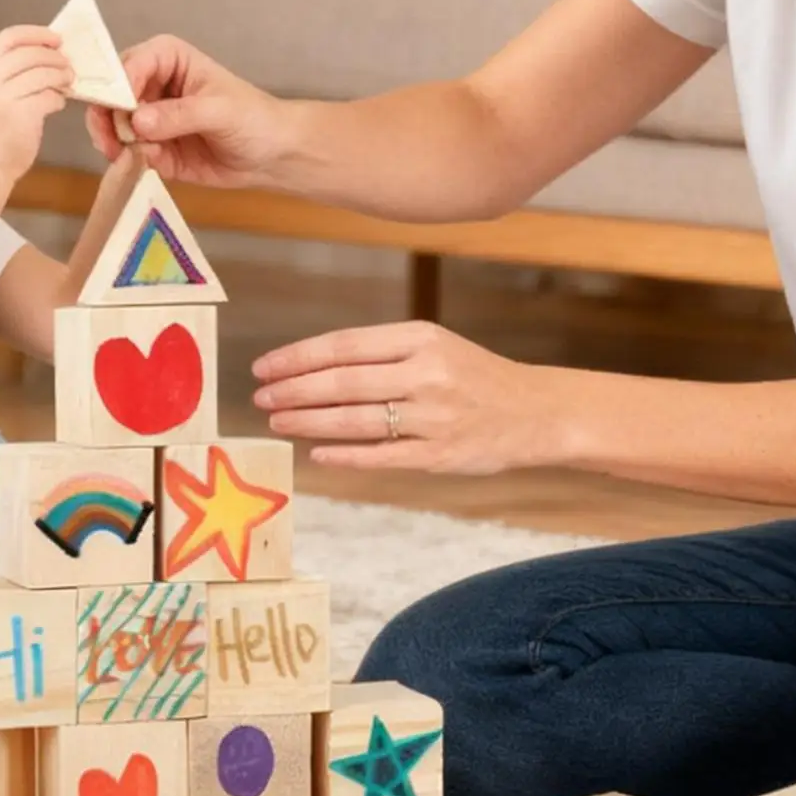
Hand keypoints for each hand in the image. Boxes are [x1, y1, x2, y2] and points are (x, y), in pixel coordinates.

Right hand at [0, 27, 73, 181]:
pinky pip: (49, 97)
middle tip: (69, 66)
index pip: (10, 37)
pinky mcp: (20, 115)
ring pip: (43, 74)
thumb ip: (12, 70)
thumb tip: (51, 51)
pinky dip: (58, 99)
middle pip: (30, 54)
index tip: (57, 39)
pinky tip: (57, 104)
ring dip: (61, 77)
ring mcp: (2, 97)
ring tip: (67, 83)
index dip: (37, 34)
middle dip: (55, 58)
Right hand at [90, 34, 293, 186]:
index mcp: (168, 58)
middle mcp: (151, 84)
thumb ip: (179, 115)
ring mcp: (149, 118)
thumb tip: (138, 122)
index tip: (121, 110)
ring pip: (112, 125)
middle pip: (110, 94)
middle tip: (113, 140)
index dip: (118, 86)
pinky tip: (140, 165)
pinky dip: (127, 160)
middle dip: (107, 117)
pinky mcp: (152, 148)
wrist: (273, 155)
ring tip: (125, 155)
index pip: (129, 64)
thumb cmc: (254, 118)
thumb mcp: (220, 111)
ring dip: (112, 141)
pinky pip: (127, 152)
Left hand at [251, 320, 562, 472]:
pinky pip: (382, 456)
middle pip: (344, 383)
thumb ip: (382, 354)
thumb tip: (312, 367)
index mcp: (421, 339)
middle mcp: (426, 374)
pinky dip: (345, 455)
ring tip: (277, 422)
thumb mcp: (434, 346)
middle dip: (294, 391)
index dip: (298, 358)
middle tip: (260, 398)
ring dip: (309, 422)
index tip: (264, 367)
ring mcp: (434, 417)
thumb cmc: (474, 376)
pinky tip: (316, 453)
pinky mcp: (440, 455)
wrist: (535, 412)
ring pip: (356, 420)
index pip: (345, 346)